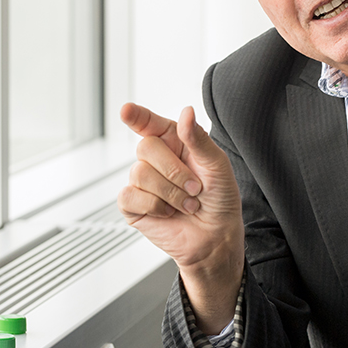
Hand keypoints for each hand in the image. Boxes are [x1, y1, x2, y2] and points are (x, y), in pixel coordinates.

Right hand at [118, 103, 243, 331]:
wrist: (216, 236)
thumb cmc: (220, 198)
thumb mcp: (217, 165)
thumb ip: (198, 139)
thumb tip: (187, 111)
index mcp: (175, 142)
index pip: (150, 123)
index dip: (137, 116)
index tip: (126, 110)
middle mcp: (156, 159)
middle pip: (146, 147)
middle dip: (174, 170)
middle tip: (195, 187)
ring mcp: (142, 181)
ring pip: (139, 172)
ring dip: (170, 192)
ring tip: (187, 203)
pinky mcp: (132, 204)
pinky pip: (130, 195)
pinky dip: (156, 206)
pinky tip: (169, 213)